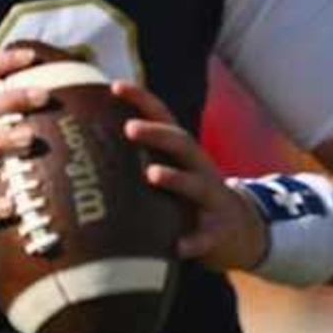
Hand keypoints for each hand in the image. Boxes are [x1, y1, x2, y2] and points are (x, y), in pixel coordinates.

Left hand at [115, 78, 263, 270]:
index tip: (114, 86)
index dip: (141, 100)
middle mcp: (200, 170)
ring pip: (197, 185)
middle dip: (157, 134)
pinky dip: (193, 241)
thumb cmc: (191, 200)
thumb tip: (90, 147)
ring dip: (175, 178)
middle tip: (129, 128)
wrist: (242, 232)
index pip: (164, 119)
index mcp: (184, 155)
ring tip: (152, 175)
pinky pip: (205, 237)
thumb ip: (142, 160)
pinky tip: (176, 246)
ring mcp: (212, 200)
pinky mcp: (218, 231)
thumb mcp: (174, 173)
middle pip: (182, 144)